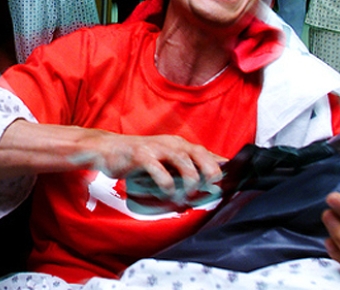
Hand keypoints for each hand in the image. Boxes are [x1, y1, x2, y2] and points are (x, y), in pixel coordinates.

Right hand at [73, 132, 224, 194]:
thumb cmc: (139, 158)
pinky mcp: (142, 156)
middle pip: (200, 154)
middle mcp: (171, 143)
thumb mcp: (163, 160)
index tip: (232, 182)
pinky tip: (165, 194)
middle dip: (211, 172)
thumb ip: (182, 167)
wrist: (108, 149)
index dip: (222, 167)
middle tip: (210, 188)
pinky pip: (161, 173)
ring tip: (186, 196)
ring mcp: (156, 148)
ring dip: (189, 183)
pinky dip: (167, 187)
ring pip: (184, 163)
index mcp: (179, 144)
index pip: (207, 153)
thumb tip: (207, 182)